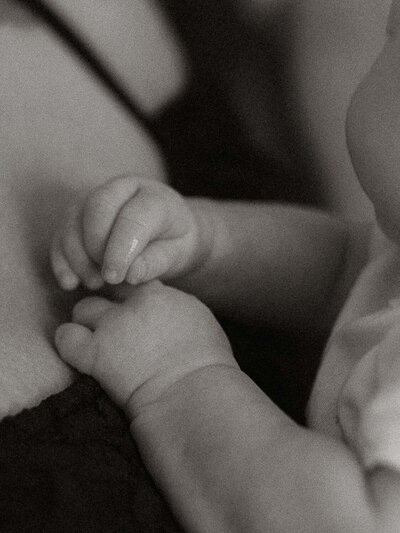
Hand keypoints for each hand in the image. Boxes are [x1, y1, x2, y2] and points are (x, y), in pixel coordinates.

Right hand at [51, 175, 203, 289]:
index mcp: (153, 196)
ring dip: (77, 255)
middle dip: (96, 247)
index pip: (132, 216)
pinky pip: (61, 233)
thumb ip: (156, 261)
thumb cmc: (174, 243)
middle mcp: (122, 189)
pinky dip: (61, 259)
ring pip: (73, 218)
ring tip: (94, 284)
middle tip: (106, 279)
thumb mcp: (177, 253)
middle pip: (97, 207)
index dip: (120, 248)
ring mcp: (95, 198)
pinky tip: (70, 283)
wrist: (167, 234)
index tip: (115, 277)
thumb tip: (131, 273)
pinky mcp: (77, 215)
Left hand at [54, 281, 235, 416]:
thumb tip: (171, 313)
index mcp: (160, 296)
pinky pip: (66, 337)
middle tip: (114, 329)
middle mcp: (133, 304)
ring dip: (87, 323)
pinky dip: (68, 342)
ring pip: (83, 309)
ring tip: (95, 340)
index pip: (134, 285)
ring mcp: (112, 326)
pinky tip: (78, 352)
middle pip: (107, 291)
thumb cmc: (207, 365)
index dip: (131, 300)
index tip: (134, 316)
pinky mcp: (96, 353)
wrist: (193, 392)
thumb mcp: (201, 322)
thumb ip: (179, 309)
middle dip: (109, 307)